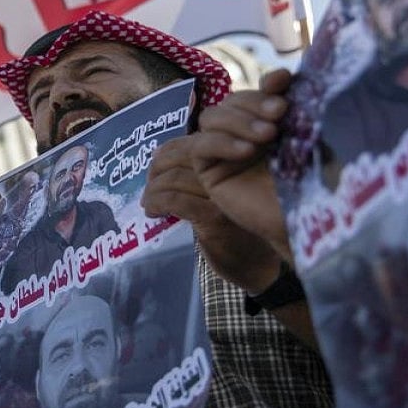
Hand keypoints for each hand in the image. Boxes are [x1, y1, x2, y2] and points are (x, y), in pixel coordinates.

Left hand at [142, 135, 281, 292]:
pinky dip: (156, 203)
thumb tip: (159, 156)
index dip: (168, 150)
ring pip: (174, 178)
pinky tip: (152, 212)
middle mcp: (233, 171)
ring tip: (148, 202)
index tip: (155, 164)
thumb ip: (201, 173)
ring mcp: (224, 196)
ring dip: (152, 189)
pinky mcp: (214, 218)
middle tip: (149, 185)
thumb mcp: (221, 193)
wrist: (259, 266)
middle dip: (157, 168)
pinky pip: (173, 200)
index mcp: (235, 160)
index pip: (193, 142)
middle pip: (181, 157)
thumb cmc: (239, 228)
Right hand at [192, 69, 293, 261]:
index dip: (266, 84)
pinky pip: (201, 146)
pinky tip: (246, 151)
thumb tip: (282, 73)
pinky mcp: (208, 172)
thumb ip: (294, 105)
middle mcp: (243, 133)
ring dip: (238, 121)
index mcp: (267, 121)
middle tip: (280, 112)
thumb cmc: (314, 181)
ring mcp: (223, 152)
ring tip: (268, 135)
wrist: (308, 222)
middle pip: (231, 101)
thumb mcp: (305, 135)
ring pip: (212, 118)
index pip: (257, 92)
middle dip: (254, 102)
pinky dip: (221, 142)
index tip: (284, 80)